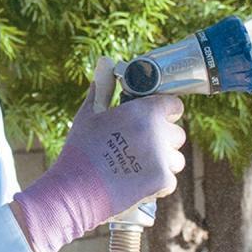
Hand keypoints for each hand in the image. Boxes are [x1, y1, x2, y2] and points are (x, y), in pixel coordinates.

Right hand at [12, 58, 184, 251]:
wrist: (74, 189)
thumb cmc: (80, 149)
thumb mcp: (89, 114)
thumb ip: (103, 88)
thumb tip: (105, 62)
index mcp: (143, 111)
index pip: (174, 106)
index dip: (164, 112)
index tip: (152, 119)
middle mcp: (158, 132)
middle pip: (177, 134)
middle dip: (162, 139)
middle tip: (138, 146)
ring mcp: (162, 158)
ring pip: (176, 159)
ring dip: (162, 162)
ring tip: (136, 166)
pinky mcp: (162, 181)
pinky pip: (170, 179)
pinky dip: (157, 183)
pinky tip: (136, 181)